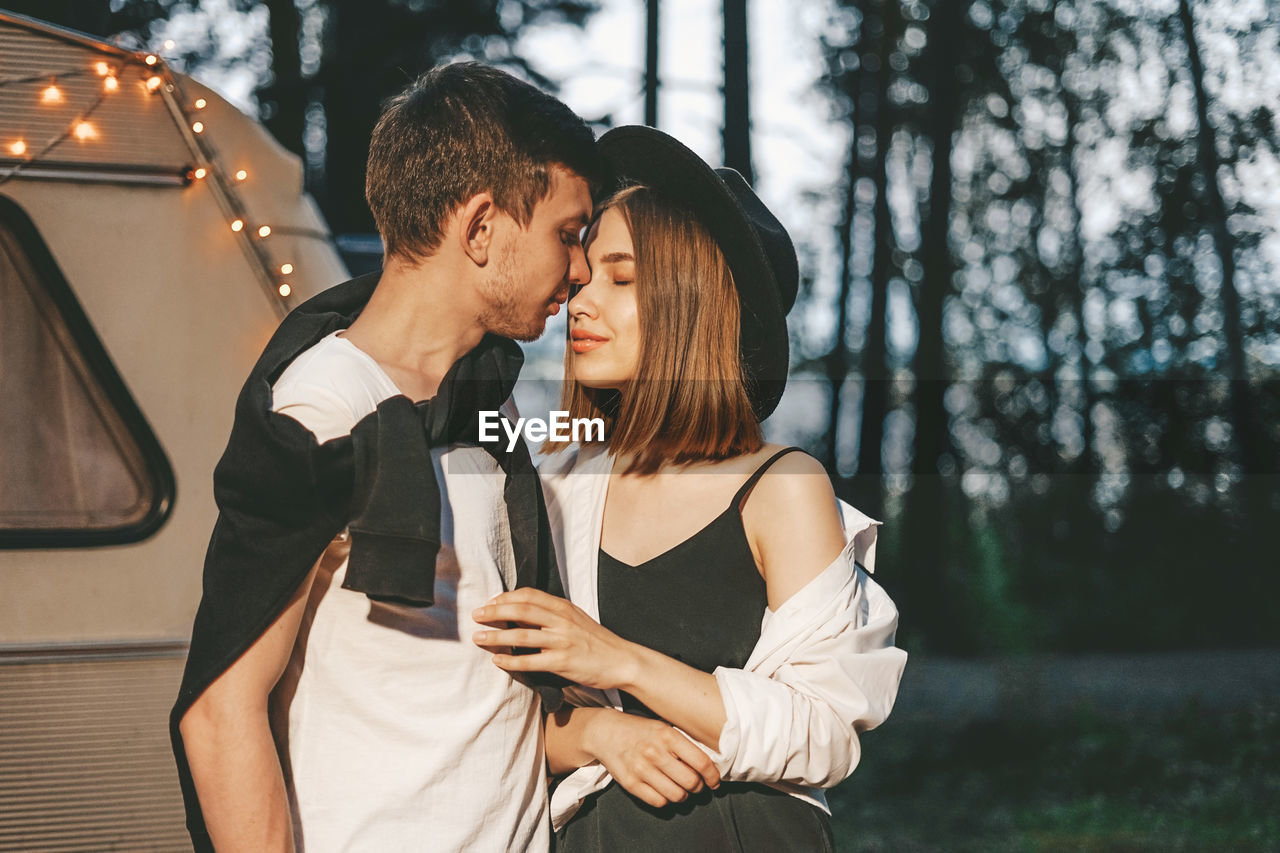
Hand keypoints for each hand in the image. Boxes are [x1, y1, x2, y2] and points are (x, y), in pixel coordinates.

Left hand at [471, 588, 639, 690]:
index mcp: (564, 607)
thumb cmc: (597, 641)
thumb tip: (521, 613)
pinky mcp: (563, 662)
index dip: (505, 597)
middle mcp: (562, 620)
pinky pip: (530, 661)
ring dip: (496, 636)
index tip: (490, 602)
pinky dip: (510, 661)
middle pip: (521, 610)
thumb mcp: (576, 619)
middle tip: (476, 615)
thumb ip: (552, 614)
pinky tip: (497, 661)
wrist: (622, 660)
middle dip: (494, 611)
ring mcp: (562, 641)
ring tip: (478, 637)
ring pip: (522, 635)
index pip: (529, 595)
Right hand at [581, 708, 720, 807]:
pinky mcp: (630, 783)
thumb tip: (707, 766)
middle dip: (698, 787)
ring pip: (677, 795)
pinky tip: (665, 791)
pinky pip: (658, 802)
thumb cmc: (639, 730)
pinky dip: (666, 800)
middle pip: (691, 782)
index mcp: (667, 735)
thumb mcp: (663, 727)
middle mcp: (655, 752)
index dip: (713, 776)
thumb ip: (683, 744)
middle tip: (696, 785)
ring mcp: (641, 769)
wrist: (605, 732)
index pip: (701, 762)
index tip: (714, 781)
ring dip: (683, 795)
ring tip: (681, 788)